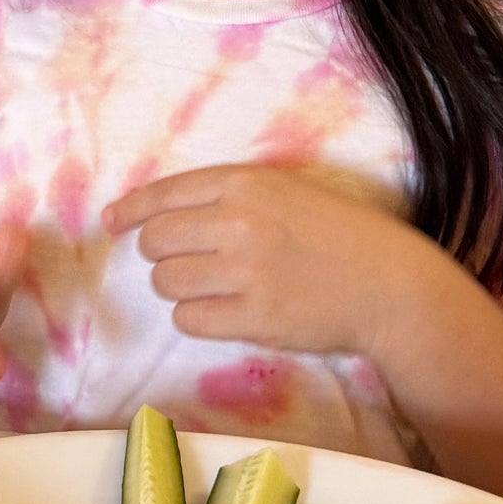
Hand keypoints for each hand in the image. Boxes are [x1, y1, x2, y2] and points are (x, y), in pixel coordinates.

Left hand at [102, 165, 425, 357]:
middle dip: (161, 256)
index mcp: (245, 183)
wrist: (388, 284)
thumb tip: (148, 214)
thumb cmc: (337, 235)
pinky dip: (198, 319)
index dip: (130, 212)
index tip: (113, 223)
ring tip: (215, 288)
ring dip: (179, 289)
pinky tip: (225, 312)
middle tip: (190, 263)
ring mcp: (246, 271)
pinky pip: (189, 320)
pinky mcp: (254, 317)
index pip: (162, 195)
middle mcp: (239, 222)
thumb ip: (224, 196)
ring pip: (166, 283)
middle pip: (155, 242)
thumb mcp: (284, 192)